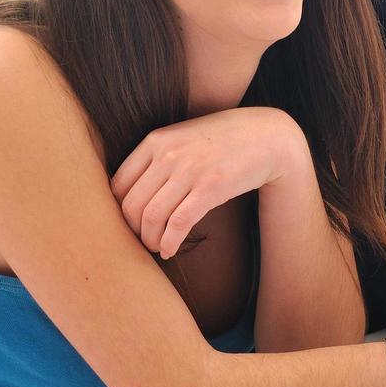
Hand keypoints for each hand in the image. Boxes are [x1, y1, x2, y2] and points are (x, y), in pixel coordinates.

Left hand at [110, 107, 308, 259]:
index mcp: (156, 141)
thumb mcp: (184, 138)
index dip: (118, 212)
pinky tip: (171, 250)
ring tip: (157, 247)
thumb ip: (158, 157)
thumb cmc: (224, 140)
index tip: (130, 225)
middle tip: (143, 241)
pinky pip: (178, 223)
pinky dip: (170, 243)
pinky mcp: (211, 188)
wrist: (268, 136)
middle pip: (131, 204)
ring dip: (150, 240)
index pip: (118, 184)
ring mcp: (189, 170)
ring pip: (151, 217)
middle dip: (133, 231)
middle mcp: (168, 154)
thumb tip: (130, 192)